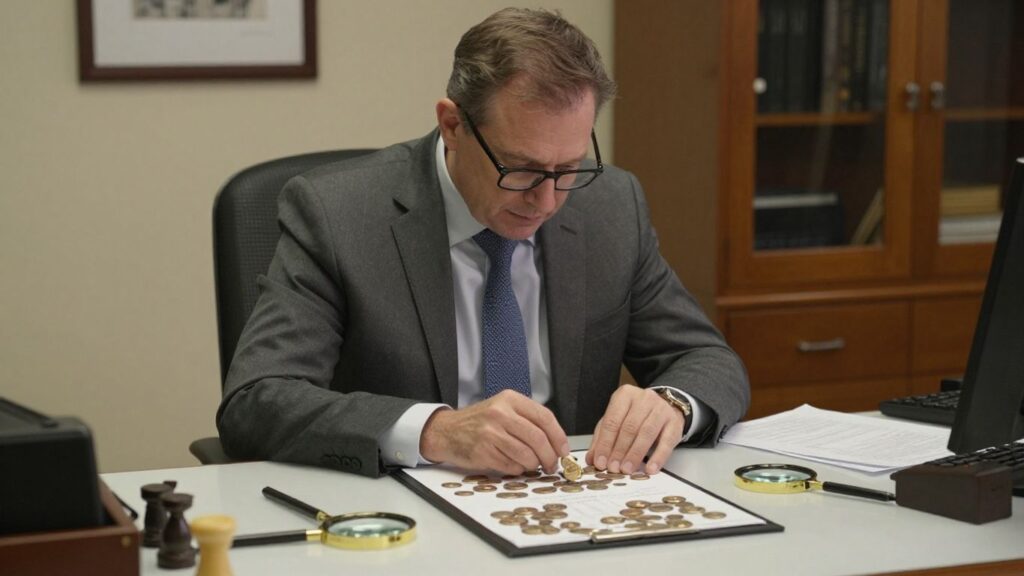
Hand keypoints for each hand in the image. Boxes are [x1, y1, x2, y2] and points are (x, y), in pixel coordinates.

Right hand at [420, 390, 569, 474]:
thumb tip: (556, 443)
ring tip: (532, 465)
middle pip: (538, 438)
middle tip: (552, 464)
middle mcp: (500, 413)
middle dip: (550, 456)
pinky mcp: (482, 451)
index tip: (564, 450)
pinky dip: (518, 469)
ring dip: (534, 465)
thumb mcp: (503, 408)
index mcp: (509, 399)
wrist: (447, 431)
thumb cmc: (480, 422)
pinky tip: (514, 465)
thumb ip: (528, 420)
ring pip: (526, 455)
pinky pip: (511, 466)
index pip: (544, 417)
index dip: (559, 437)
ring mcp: (490, 433)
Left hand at [586, 385, 684, 475]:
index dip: (605, 443)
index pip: (612, 421)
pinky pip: (666, 442)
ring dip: (635, 454)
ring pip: (646, 433)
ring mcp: (661, 409)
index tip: (600, 462)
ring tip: (627, 469)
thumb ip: (602, 438)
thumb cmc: (636, 415)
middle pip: (629, 427)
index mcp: (625, 395)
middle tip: (613, 468)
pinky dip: (658, 457)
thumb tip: (592, 458)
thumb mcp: (616, 421)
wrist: (665, 407)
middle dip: (619, 451)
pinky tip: (650, 468)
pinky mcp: (675, 422)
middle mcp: (644, 398)